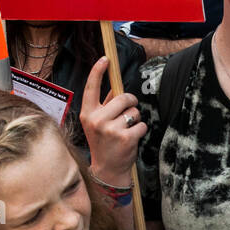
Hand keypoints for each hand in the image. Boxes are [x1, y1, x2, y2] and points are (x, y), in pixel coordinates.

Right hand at [79, 56, 144, 186]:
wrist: (107, 170)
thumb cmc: (104, 144)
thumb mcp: (97, 124)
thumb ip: (105, 106)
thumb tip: (116, 88)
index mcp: (88, 114)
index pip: (91, 87)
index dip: (98, 71)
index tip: (106, 59)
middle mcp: (97, 120)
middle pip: (123, 97)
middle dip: (130, 103)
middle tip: (127, 114)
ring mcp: (110, 129)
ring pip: (134, 111)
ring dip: (135, 119)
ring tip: (126, 130)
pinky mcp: (125, 138)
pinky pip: (141, 124)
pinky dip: (141, 130)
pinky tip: (132, 139)